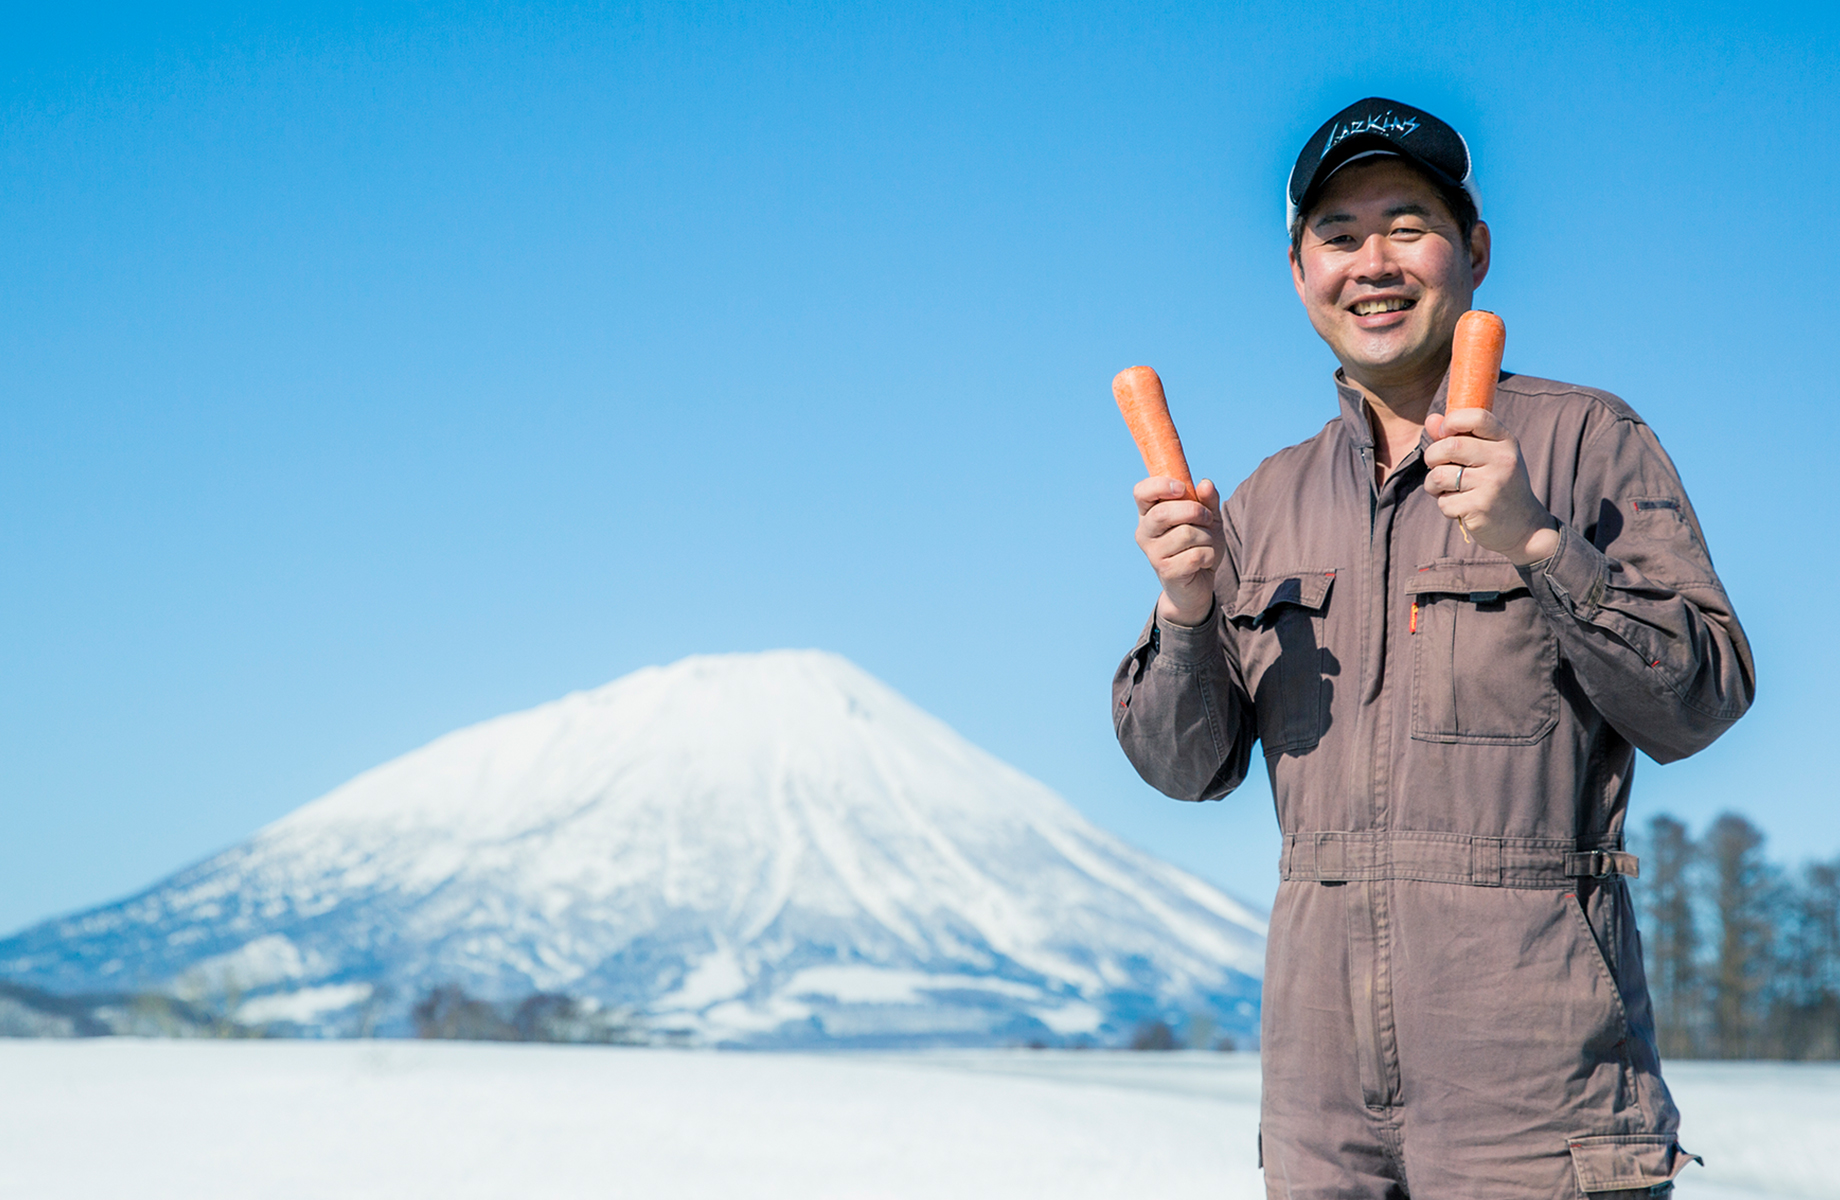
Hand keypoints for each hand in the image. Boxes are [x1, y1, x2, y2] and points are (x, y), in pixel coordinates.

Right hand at [1134, 476, 1223, 625]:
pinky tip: (1204, 561)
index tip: (1181, 488)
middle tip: (1207, 518)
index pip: (1141, 492)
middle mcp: (1145, 533)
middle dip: (1194, 511)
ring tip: (1206, 544)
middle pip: (1163, 513)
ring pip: (1185, 534)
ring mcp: (1153, 553)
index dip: (1160, 485)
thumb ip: (1207, 500)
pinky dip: (1209, 555)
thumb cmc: (1198, 544)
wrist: (1198, 583)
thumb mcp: (1207, 517)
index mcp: (1149, 513)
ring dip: (1207, 537)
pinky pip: (1195, 555)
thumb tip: (1205, 484)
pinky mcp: (1166, 571)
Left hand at [1423, 409, 1559, 564]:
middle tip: (1436, 466)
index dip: (1451, 422)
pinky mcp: (1479, 508)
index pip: (1477, 417)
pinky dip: (1445, 505)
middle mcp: (1502, 460)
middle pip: (1449, 446)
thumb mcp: (1489, 457)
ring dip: (1433, 484)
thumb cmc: (1499, 486)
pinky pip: (1444, 501)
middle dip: (1432, 456)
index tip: (1443, 433)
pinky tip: (1460, 507)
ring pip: (1440, 475)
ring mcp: (1492, 485)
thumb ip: (1460, 437)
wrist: (1524, 528)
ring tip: (1445, 489)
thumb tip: (1431, 419)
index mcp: (1506, 442)